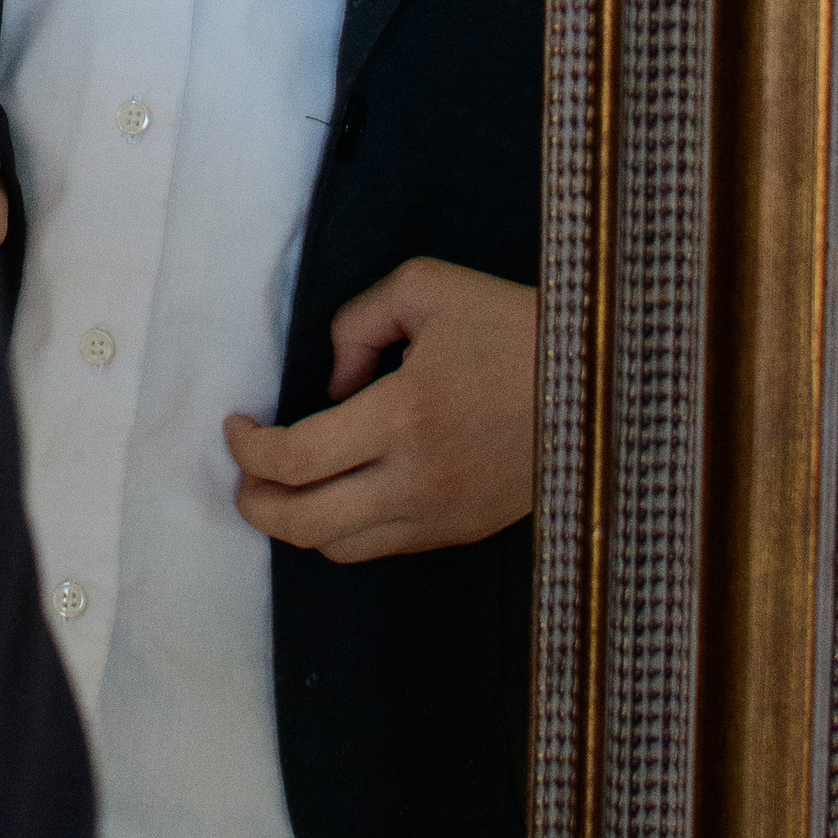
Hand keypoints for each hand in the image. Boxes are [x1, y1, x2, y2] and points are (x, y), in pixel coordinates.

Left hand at [223, 259, 536, 563]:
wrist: (600, 383)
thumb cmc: (512, 324)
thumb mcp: (426, 287)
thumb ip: (357, 324)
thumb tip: (333, 384)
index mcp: (403, 417)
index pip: (294, 461)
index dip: (247, 449)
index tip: (237, 424)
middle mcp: (418, 481)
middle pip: (305, 525)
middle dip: (256, 504)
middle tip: (243, 474)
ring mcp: (443, 516)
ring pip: (342, 549)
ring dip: (299, 523)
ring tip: (285, 488)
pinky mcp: (465, 530)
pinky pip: (386, 547)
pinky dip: (347, 529)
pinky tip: (341, 493)